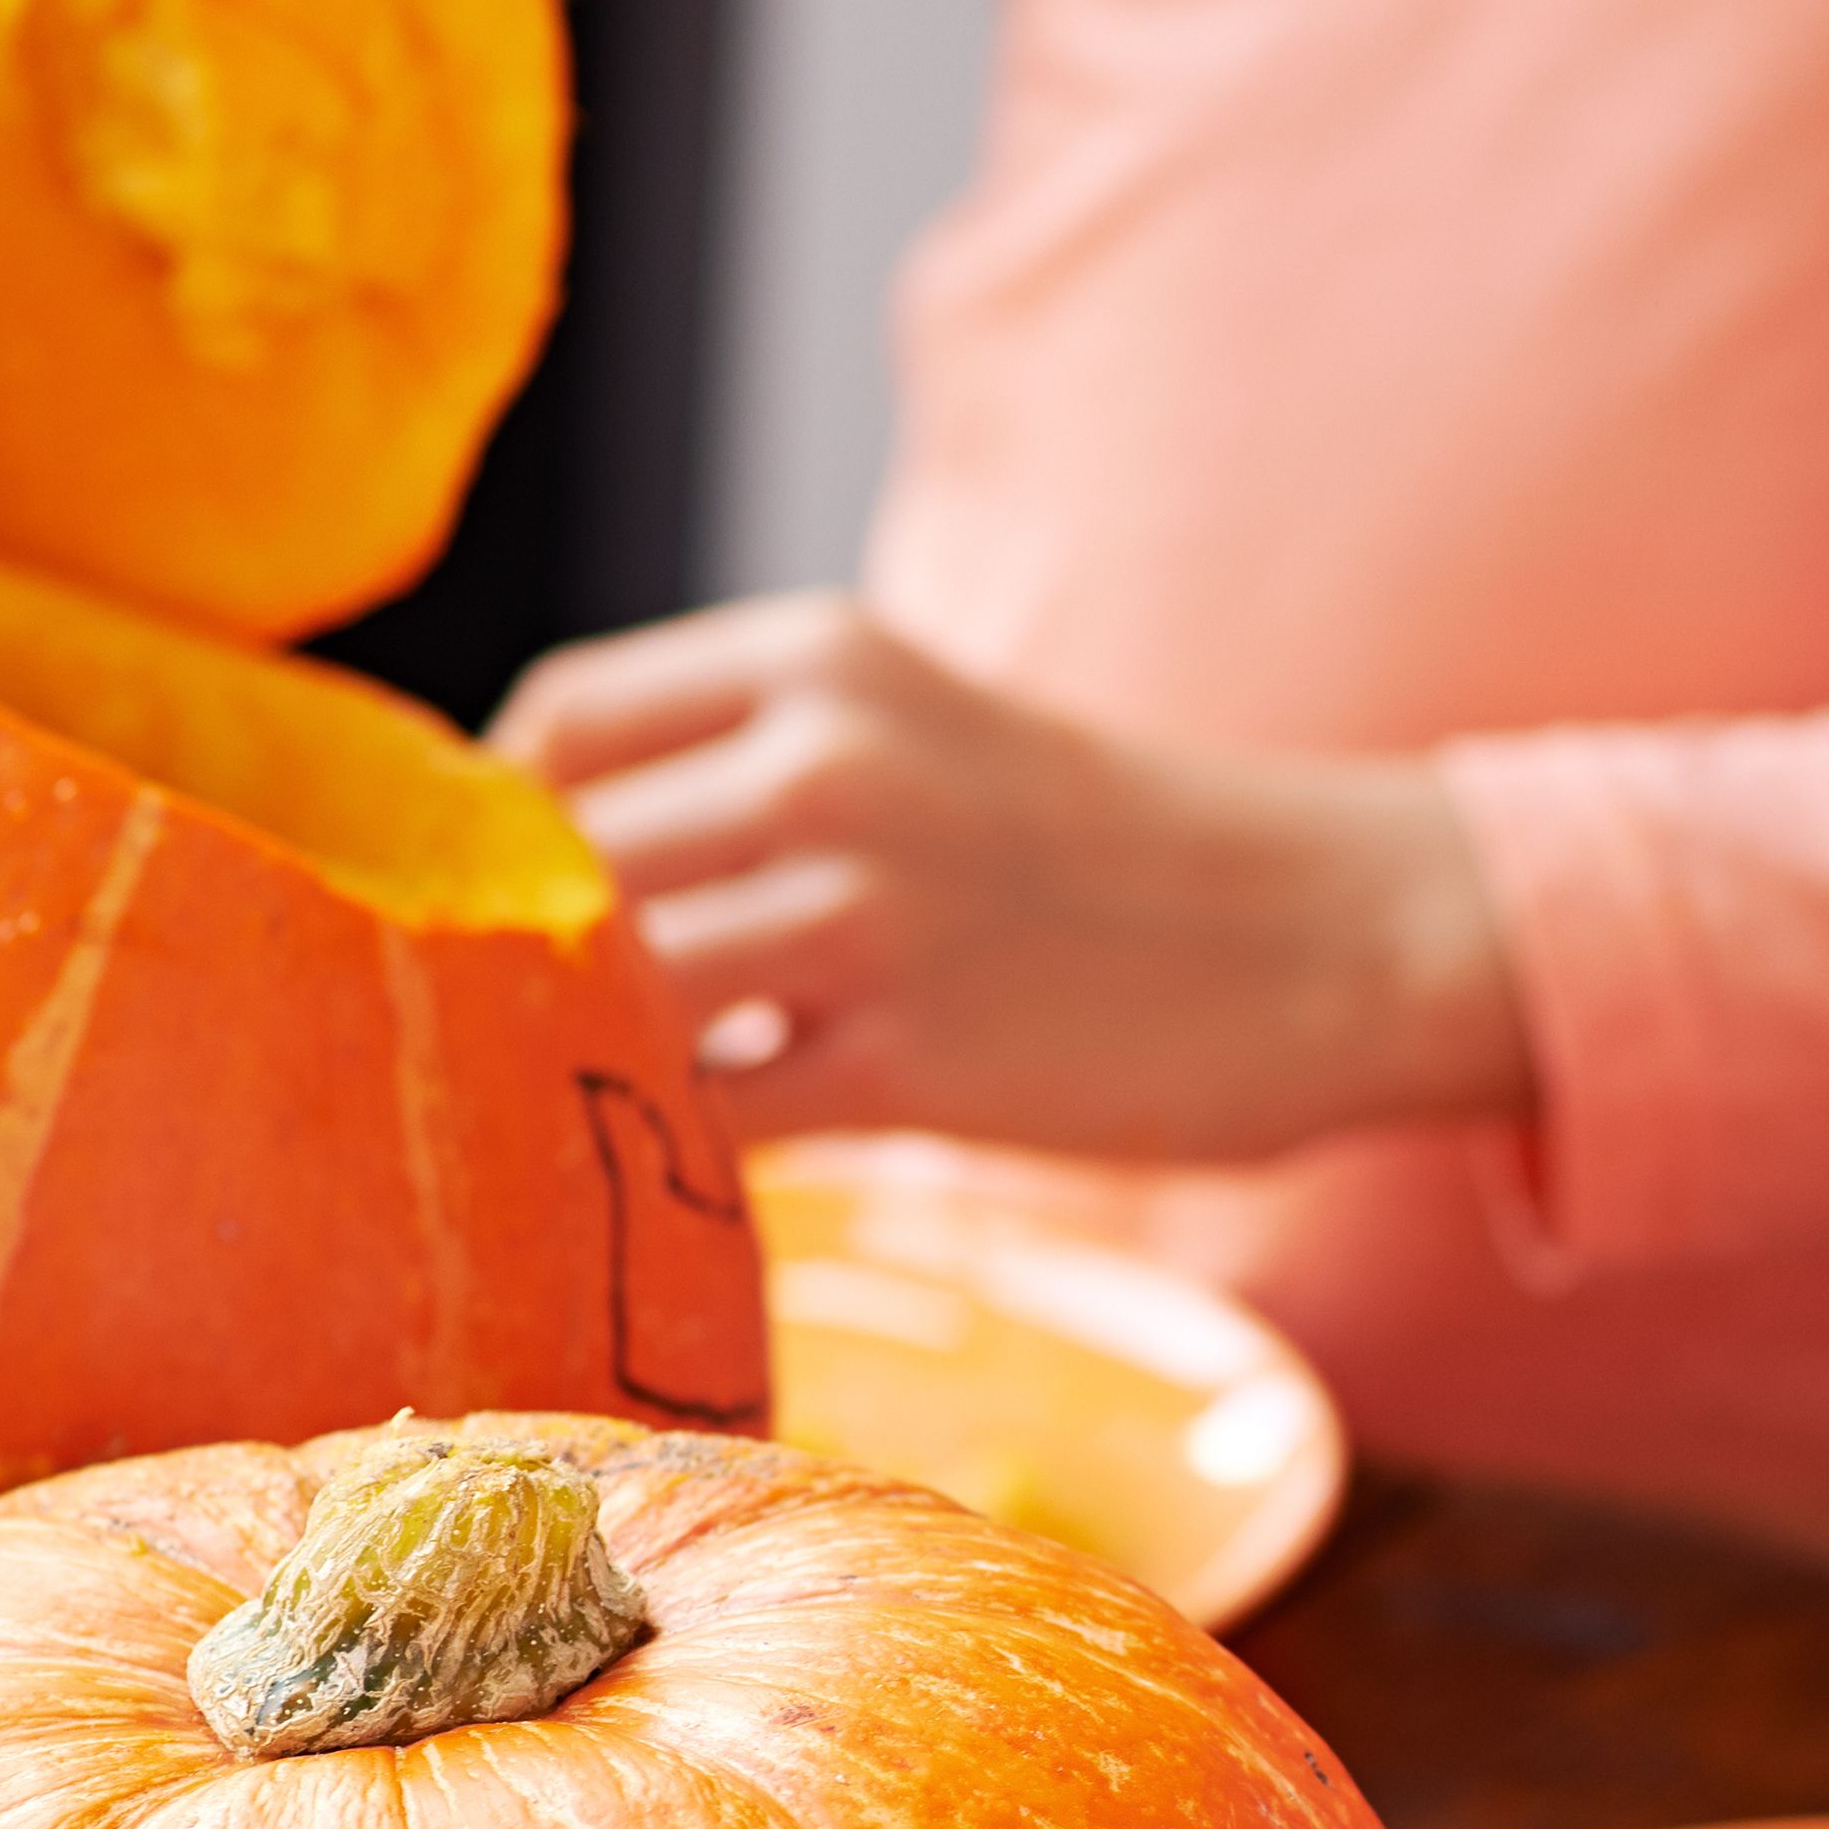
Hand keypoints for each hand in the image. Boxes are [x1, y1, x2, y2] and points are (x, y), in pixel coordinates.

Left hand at [496, 598, 1534, 1162]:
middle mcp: (829, 759)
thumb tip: (547, 870)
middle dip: (520, 960)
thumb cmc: (1101, 855)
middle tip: (511, 1042)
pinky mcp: (914, 1058)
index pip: (557, 722)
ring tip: (588, 1112)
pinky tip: (688, 1171)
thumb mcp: (924, 732)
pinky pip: (713, 1116)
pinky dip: (673, 1151)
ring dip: (578, 1062)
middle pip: (565, 864)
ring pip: (614, 989)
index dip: (503, 828)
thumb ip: (753, 767)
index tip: (515, 910)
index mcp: (818, 657)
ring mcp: (870, 911)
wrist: (1325, 934)